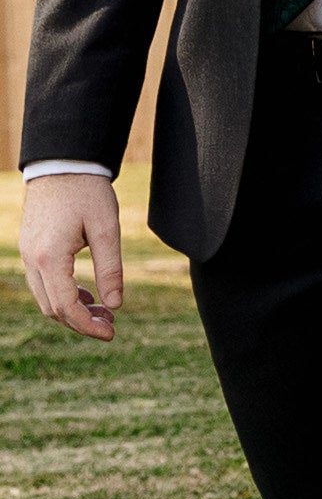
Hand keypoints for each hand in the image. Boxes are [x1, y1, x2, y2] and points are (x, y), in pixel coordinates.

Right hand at [19, 171, 125, 340]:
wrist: (64, 164)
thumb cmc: (88, 193)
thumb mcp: (107, 229)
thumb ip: (111, 268)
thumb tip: (116, 304)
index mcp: (50, 257)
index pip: (65, 306)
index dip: (87, 325)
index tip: (112, 333)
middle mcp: (32, 259)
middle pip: (52, 308)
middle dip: (81, 322)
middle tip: (112, 325)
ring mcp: (28, 255)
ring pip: (45, 298)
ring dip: (72, 310)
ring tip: (105, 312)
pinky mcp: (32, 249)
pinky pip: (43, 283)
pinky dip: (64, 295)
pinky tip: (89, 295)